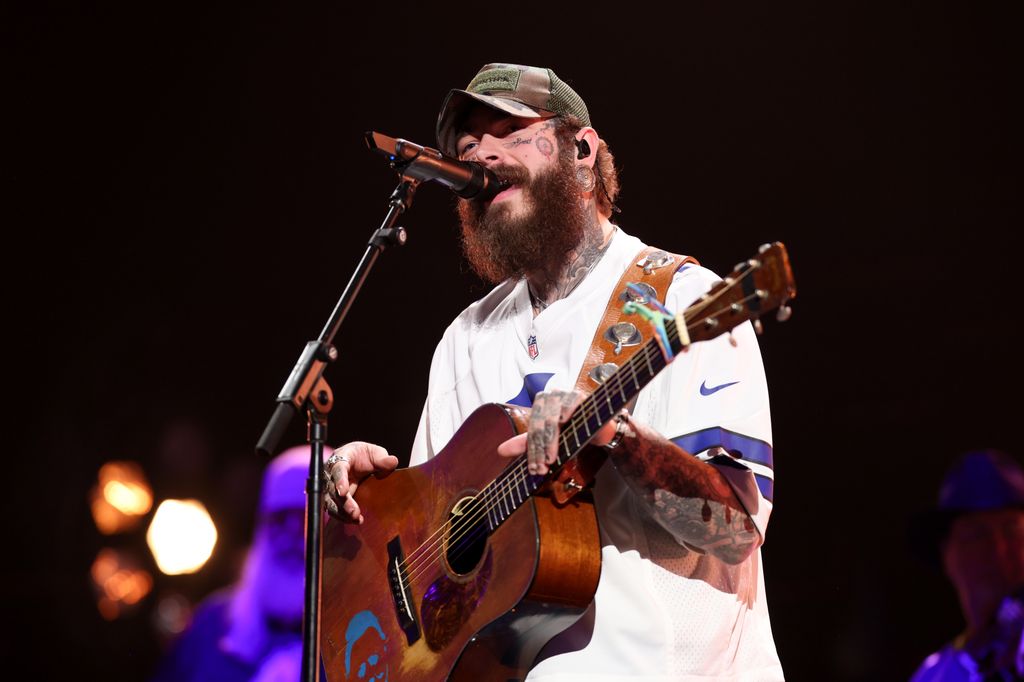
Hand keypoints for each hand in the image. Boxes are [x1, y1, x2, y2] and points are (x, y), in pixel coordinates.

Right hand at [323, 441, 398, 523]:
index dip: (339, 481)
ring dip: (342, 512)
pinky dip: (344, 516)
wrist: (359, 460)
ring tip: (356, 519)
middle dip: (343, 502)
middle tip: (354, 512)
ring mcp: (332, 487)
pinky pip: (335, 509)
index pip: (338, 470)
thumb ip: (382, 459)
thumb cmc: (365, 455)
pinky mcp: (335, 498)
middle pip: (332, 489)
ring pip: (331, 502)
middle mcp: (331, 473)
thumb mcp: (375, 453)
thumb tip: (393, 461)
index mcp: (341, 458)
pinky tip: (356, 520)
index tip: (343, 492)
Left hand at [496, 390, 618, 474]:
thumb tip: (500, 450)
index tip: (534, 469)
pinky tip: (564, 420)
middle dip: (540, 449)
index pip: (532, 429)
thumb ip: (526, 443)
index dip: (532, 451)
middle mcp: (550, 397)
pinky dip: (567, 409)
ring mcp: (564, 394)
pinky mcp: (580, 395)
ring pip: (552, 418)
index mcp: (540, 404)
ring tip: (552, 457)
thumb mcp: (549, 439)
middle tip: (542, 467)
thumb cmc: (573, 431)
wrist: (600, 429)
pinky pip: (571, 400)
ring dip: (551, 440)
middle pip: (540, 425)